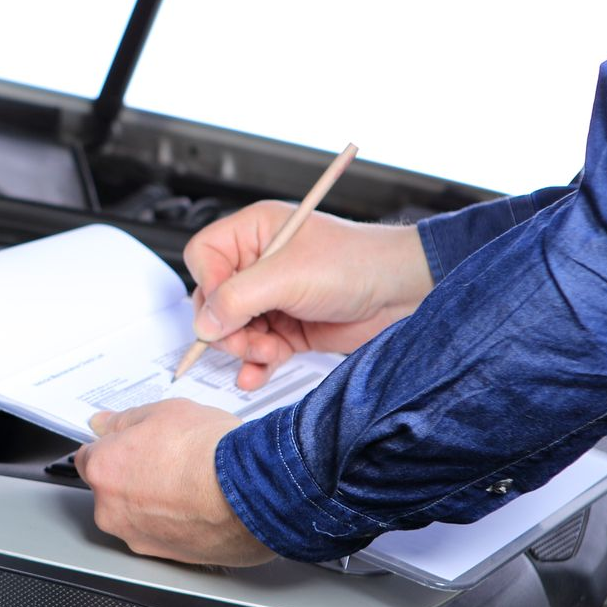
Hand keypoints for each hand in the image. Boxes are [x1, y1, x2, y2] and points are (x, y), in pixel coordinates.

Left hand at [74, 400, 273, 566]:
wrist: (253, 491)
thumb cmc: (211, 452)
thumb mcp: (165, 411)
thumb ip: (125, 420)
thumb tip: (105, 423)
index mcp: (104, 470)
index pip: (88, 458)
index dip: (112, 448)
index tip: (128, 444)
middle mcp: (113, 511)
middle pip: (112, 491)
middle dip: (134, 477)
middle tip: (169, 460)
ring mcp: (140, 538)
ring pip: (139, 517)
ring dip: (157, 503)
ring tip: (192, 483)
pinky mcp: (170, 558)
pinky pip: (166, 536)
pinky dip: (179, 523)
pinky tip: (202, 505)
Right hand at [184, 202, 433, 388]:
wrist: (402, 293)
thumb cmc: (357, 262)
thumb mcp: (288, 276)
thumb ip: (238, 299)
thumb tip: (204, 324)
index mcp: (253, 233)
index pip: (204, 258)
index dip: (208, 287)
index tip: (224, 311)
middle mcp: (258, 264)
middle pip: (213, 301)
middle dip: (228, 328)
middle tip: (248, 340)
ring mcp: (272, 298)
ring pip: (233, 331)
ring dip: (245, 349)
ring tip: (268, 352)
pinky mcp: (287, 328)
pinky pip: (256, 350)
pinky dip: (255, 364)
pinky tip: (257, 374)